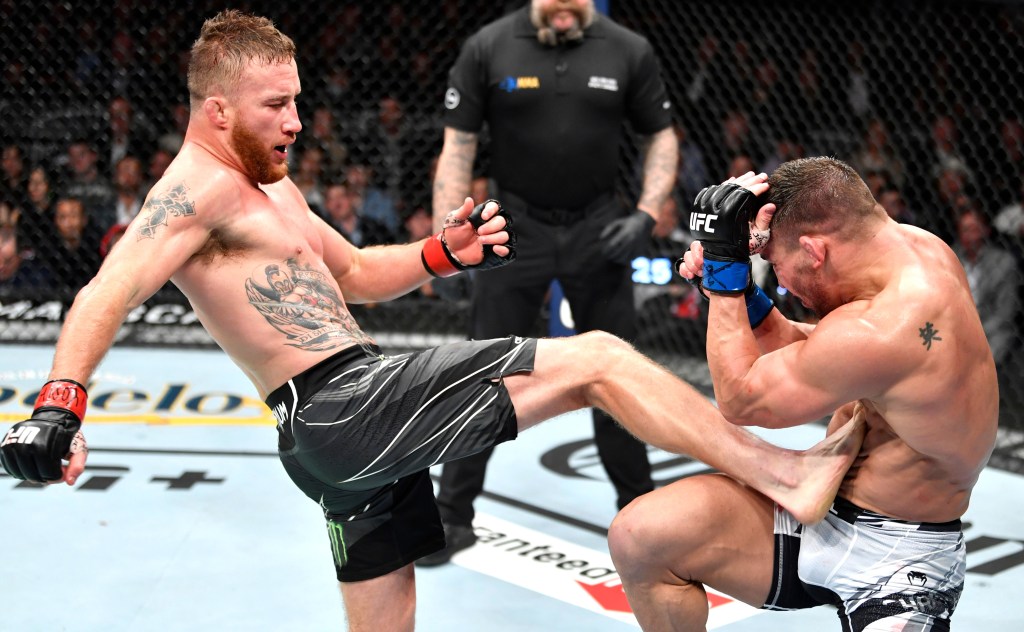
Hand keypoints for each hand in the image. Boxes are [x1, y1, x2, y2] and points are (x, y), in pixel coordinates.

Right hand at [1, 380, 88, 484]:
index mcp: (46, 445)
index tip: (62, 470)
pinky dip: (19, 471)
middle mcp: (27, 444)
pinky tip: (30, 466)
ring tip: (42, 466)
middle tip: (53, 470)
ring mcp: (14, 444)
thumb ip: (77, 466)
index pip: (49, 474)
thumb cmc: (67, 437)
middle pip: (34, 476)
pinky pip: (9, 467)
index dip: (57, 477)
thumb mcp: (79, 449)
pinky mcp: (5, 445)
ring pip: (20, 474)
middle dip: (45, 478)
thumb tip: (70, 483)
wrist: (53, 417)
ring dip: (32, 476)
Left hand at [422, 198, 516, 276]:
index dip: (492, 211)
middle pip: (502, 221)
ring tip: (480, 240)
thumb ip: (463, 211)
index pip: (495, 207)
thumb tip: (469, 199)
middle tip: (479, 231)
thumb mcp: (455, 221)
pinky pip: (507, 250)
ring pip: (505, 235)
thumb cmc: (454, 234)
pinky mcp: (495, 250)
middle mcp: (491, 225)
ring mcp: (494, 238)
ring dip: (494, 238)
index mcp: (483, 215)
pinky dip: (503, 249)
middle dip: (491, 227)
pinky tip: (494, 248)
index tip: (483, 217)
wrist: (452, 252)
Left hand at [599, 210, 655, 263]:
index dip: (606, 250)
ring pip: (625, 257)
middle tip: (606, 256)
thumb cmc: (628, 223)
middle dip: (611, 256)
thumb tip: (600, 238)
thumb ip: (608, 229)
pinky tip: (621, 260)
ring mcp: (636, 246)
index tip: (603, 252)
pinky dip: (625, 261)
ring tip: (613, 259)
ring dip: (617, 260)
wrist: (645, 222)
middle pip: (618, 253)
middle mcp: (631, 240)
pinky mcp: (640, 249)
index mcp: (625, 233)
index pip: (613, 245)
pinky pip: (632, 259)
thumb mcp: (618, 222)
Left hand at [687, 171, 773, 293]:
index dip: (757, 188)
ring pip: (724, 187)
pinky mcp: (701, 208)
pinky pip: (712, 191)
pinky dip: (724, 185)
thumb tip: (771, 205)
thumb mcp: (757, 236)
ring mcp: (708, 208)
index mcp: (733, 217)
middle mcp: (718, 211)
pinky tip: (733, 180)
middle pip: (735, 189)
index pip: (746, 195)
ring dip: (738, 180)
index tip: (766, 184)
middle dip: (751, 181)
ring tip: (750, 175)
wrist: (721, 255)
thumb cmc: (743, 246)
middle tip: (762, 176)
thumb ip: (763, 220)